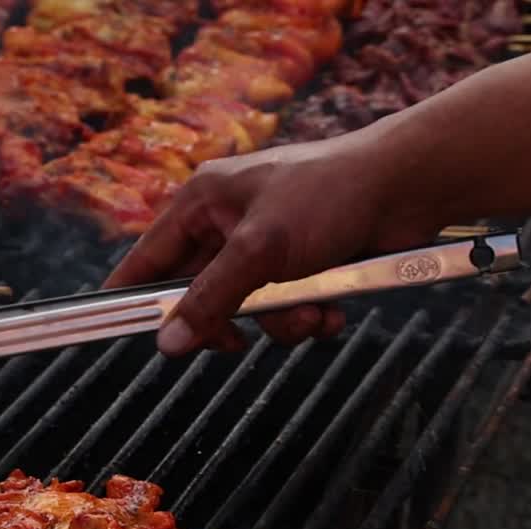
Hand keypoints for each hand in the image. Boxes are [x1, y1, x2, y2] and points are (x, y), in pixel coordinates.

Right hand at [104, 130, 443, 355]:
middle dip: (230, 319)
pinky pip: (285, 307)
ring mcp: (265, 244)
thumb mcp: (260, 251)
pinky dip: (308, 315)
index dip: (134, 296)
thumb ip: (210, 300)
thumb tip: (168, 342)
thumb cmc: (329, 195)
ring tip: (311, 313)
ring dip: (280, 322)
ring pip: (247, 308)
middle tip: (239, 339)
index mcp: (202, 202)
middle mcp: (227, 222)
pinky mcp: (302, 263)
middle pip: (200, 294)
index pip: (148, 258)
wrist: (409, 184)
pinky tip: (332, 310)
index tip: (121, 328)